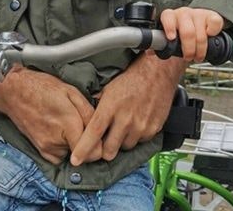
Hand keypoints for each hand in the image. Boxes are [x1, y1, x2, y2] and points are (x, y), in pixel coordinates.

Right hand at [0, 66, 95, 164]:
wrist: (14, 92)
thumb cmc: (43, 87)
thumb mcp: (72, 92)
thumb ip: (89, 112)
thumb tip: (100, 130)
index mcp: (69, 124)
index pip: (94, 153)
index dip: (100, 145)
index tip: (98, 135)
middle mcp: (57, 140)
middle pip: (84, 155)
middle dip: (86, 142)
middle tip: (80, 124)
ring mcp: (47, 147)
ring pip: (72, 154)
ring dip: (73, 143)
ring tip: (66, 124)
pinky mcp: (40, 150)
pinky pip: (60, 156)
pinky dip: (63, 147)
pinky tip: (58, 131)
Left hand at [70, 52, 184, 165]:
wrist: (157, 73)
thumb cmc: (132, 78)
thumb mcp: (108, 88)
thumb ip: (97, 105)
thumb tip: (85, 116)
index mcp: (110, 107)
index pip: (94, 133)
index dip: (83, 149)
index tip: (76, 160)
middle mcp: (125, 119)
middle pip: (109, 149)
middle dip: (105, 150)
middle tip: (104, 143)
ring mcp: (140, 125)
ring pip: (125, 147)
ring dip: (122, 142)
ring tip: (124, 127)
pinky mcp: (153, 129)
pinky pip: (140, 142)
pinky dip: (136, 137)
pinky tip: (136, 124)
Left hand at [159, 7, 223, 61]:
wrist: (198, 23)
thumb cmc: (180, 32)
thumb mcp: (169, 36)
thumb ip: (159, 44)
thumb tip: (150, 52)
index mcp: (170, 16)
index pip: (167, 17)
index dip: (169, 27)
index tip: (171, 38)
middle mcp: (183, 13)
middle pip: (187, 32)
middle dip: (189, 49)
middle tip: (189, 58)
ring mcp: (198, 13)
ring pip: (201, 34)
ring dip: (200, 49)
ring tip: (198, 56)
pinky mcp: (212, 16)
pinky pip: (214, 25)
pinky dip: (213, 34)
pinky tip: (210, 38)